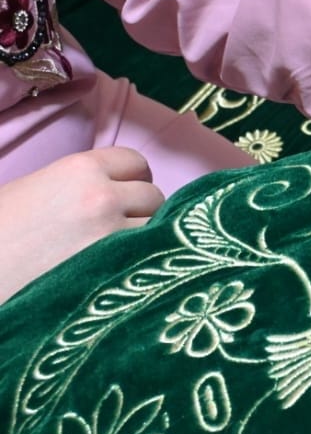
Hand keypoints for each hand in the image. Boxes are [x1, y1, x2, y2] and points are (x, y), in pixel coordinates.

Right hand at [0, 147, 164, 302]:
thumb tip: (106, 186)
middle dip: (143, 210)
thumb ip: (72, 184)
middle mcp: (104, 197)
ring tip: (123, 252)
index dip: (132, 179)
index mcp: (79, 169)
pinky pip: (151, 258)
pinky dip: (143, 262)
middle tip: (124, 227)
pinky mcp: (116, 271)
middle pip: (154, 196)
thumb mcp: (27, 191)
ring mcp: (114, 235)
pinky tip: (126, 270)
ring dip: (147, 238)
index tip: (125, 194)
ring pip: (159, 229)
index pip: (135, 162)